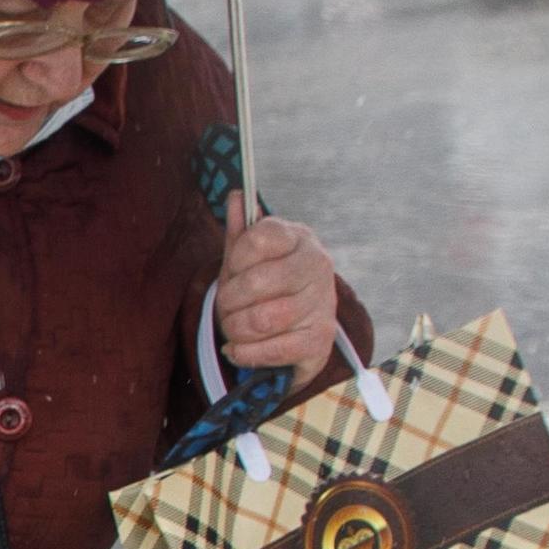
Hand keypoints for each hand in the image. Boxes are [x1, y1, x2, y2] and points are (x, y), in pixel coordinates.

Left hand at [212, 197, 347, 387]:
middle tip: (225, 306)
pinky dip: (245, 353)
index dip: (235, 259)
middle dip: (228, 300)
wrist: (296, 329)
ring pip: (262, 320)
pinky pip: (272, 350)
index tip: (233, 271)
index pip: (259, 237)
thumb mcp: (247, 258)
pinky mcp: (320, 341)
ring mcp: (323, 305)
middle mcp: (318, 266)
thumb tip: (236, 196)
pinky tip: (238, 348)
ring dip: (234, 328)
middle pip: (256, 282)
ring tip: (232, 327)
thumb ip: (240, 231)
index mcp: (300, 238)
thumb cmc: (266, 286)